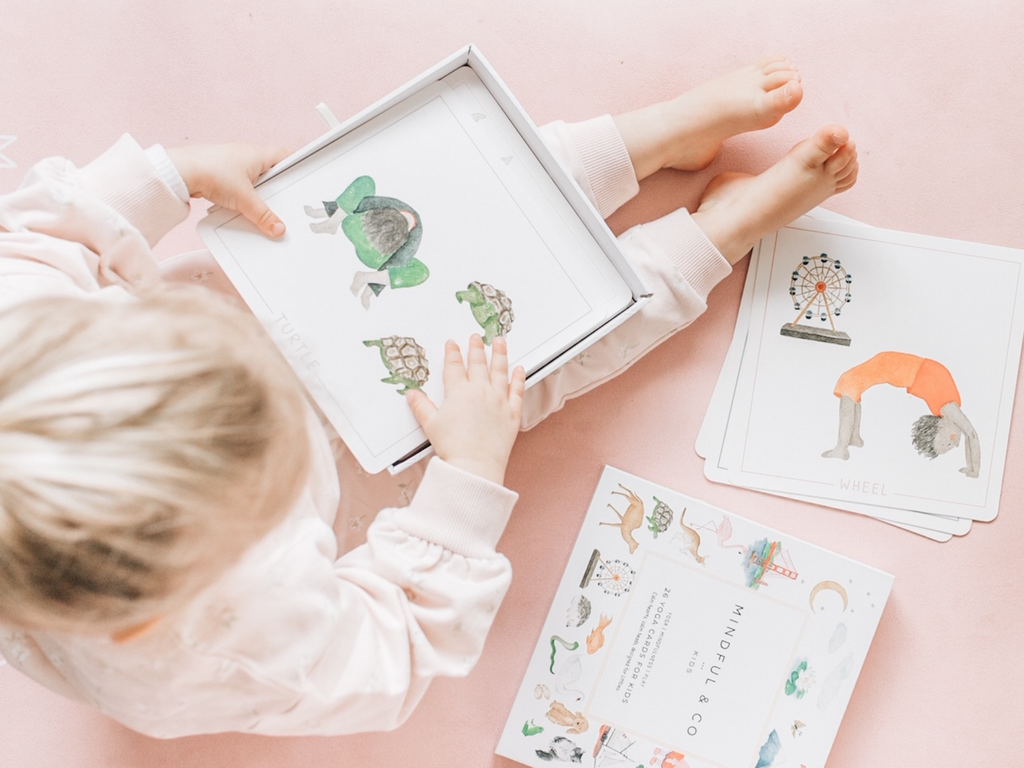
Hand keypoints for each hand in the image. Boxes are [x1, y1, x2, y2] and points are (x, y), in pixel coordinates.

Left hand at [165, 143, 290, 236]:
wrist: (180, 172)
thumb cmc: (210, 171)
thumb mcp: (244, 198)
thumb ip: (263, 215)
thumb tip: (277, 227)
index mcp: (257, 154)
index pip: (285, 155)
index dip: (295, 164)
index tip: (302, 175)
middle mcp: (245, 156)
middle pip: (269, 170)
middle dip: (275, 185)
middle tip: (282, 199)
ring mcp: (231, 164)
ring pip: (253, 179)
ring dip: (256, 192)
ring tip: (258, 205)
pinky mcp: (218, 173)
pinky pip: (237, 185)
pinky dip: (241, 195)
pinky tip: (238, 205)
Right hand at [406, 335, 524, 485]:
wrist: (474, 464)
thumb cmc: (453, 447)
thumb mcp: (431, 425)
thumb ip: (421, 407)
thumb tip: (411, 394)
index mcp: (459, 392)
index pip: (454, 367)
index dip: (453, 353)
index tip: (452, 344)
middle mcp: (480, 391)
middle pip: (478, 364)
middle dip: (476, 348)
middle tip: (476, 338)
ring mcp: (498, 400)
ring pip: (500, 371)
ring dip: (500, 355)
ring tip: (500, 342)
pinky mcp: (512, 413)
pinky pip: (517, 391)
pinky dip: (519, 378)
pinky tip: (520, 369)